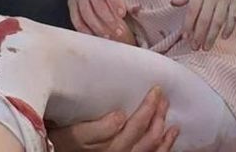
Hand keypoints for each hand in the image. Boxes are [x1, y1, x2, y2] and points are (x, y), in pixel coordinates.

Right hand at [47, 86, 179, 151]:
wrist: (62, 151)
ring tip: (166, 106)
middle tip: (161, 92)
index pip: (133, 127)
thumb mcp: (74, 133)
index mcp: (108, 145)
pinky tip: (173, 131)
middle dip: (156, 112)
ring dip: (162, 124)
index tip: (153, 88)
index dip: (146, 109)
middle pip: (145, 134)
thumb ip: (97, 128)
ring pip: (152, 145)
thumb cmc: (65, 140)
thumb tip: (120, 116)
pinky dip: (166, 144)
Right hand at [68, 0, 144, 39]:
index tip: (123, 13)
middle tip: (120, 32)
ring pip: (86, 13)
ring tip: (109, 36)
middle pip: (97, 4)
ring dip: (97, 26)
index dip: (115, 1)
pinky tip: (93, 36)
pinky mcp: (71, 5)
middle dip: (109, 19)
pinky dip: (83, 29)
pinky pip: (76, 18)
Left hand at [171, 0, 235, 50]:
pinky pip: (233, 16)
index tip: (185, 38)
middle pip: (204, 18)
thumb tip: (172, 3)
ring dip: (212, 35)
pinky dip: (229, 28)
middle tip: (195, 48)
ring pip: (218, 20)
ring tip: (206, 48)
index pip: (192, 10)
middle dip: (199, 35)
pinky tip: (224, 37)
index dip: (188, 25)